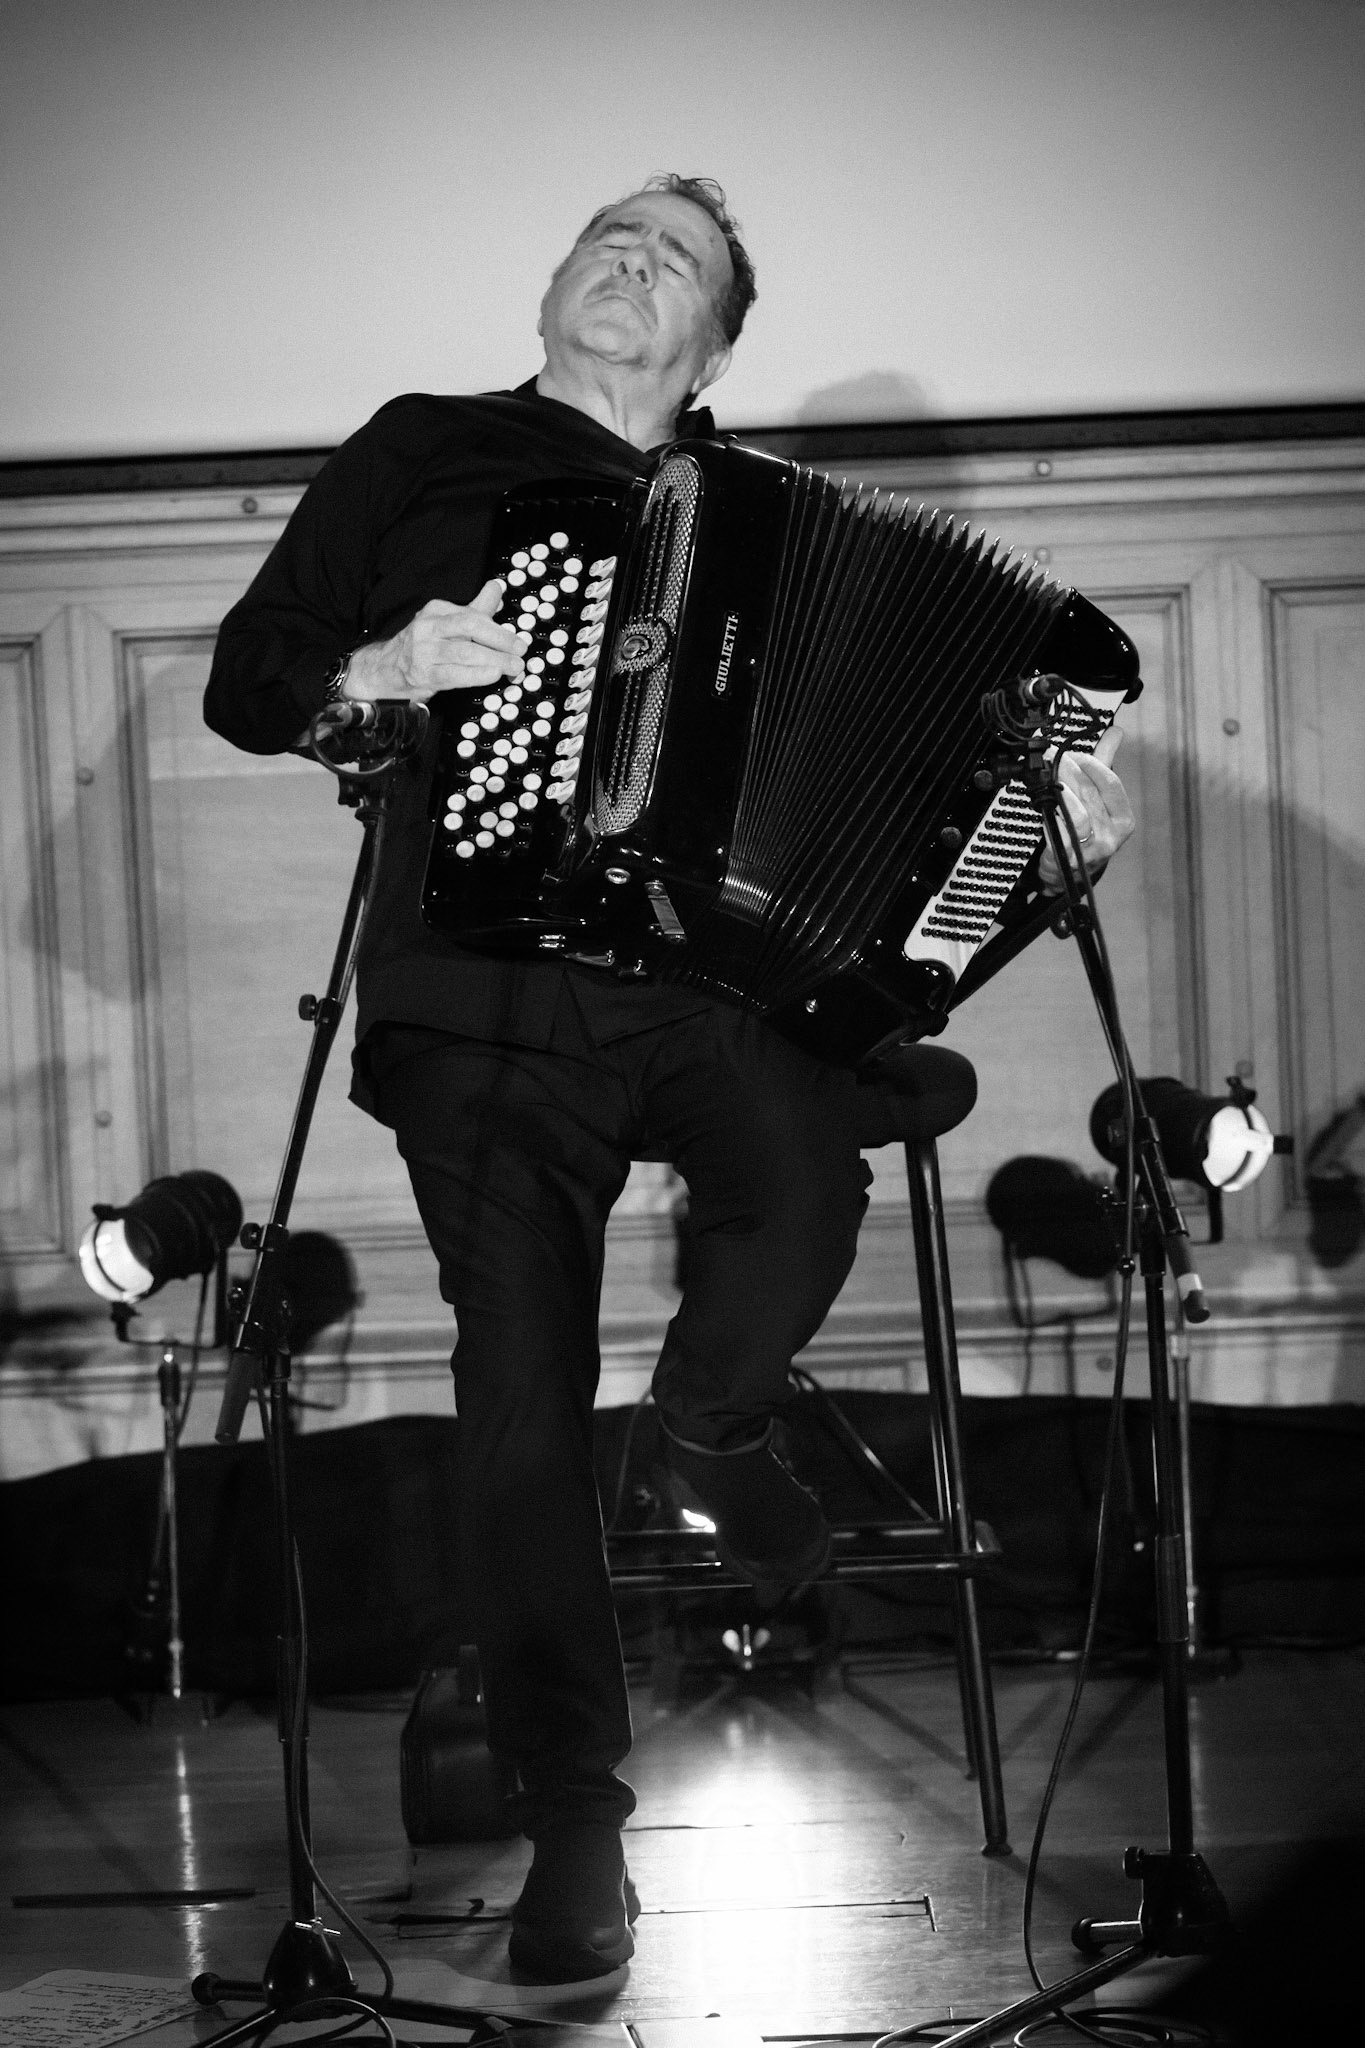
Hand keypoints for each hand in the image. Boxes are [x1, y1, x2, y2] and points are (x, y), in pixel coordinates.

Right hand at [342, 581, 526, 701]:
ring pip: (465, 652)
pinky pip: (454, 674)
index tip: (519, 642)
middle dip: (500, 640)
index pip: (473, 615)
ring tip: (514, 667)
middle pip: (470, 627)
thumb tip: (496, 588)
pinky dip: (476, 675)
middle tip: (521, 652)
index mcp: (437, 610)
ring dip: (494, 660)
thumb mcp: (447, 622)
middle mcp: (429, 627)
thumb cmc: (424, 645)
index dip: (499, 629)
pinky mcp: (423, 674)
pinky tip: (493, 675)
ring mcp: (424, 651)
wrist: (387, 669)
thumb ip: (475, 608)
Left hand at [1037, 725, 1134, 892]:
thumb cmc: (1085, 832)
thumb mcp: (1098, 797)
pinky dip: (1048, 813)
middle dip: (1066, 770)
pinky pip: (1059, 829)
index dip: (1090, 764)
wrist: (1067, 872)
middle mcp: (1111, 835)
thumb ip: (1105, 763)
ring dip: (1057, 790)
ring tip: (1046, 776)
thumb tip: (1115, 732)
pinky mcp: (1070, 858)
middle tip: (1051, 757)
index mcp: (1122, 819)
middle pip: (1088, 794)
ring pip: (1075, 812)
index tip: (1072, 753)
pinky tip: (1043, 803)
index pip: (1111, 783)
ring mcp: (1091, 849)